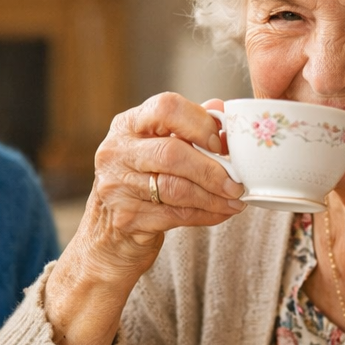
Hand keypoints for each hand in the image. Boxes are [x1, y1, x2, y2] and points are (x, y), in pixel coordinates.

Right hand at [44, 94, 245, 344]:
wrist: (107, 237)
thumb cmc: (140, 185)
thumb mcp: (156, 149)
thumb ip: (187, 128)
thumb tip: (220, 108)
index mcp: (128, 125)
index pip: (166, 108)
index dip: (200, 123)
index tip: (222, 143)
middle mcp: (116, 152)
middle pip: (172, 154)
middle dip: (212, 170)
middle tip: (238, 183)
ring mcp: (116, 186)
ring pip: (176, 188)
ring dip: (213, 196)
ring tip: (235, 200)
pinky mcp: (126, 219)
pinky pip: (175, 215)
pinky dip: (205, 215)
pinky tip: (222, 213)